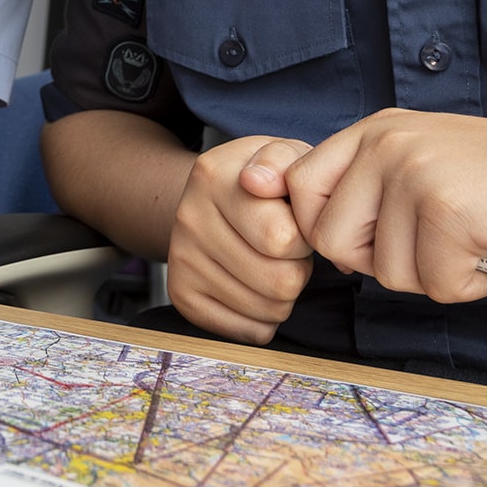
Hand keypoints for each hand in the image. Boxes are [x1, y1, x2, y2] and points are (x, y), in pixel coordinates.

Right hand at [166, 135, 315, 343]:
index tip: (296, 223)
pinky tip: (256, 286)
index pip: (282, 240)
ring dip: (284, 295)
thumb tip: (258, 181)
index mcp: (214, 177)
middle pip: (279, 282)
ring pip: (267, 310)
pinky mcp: (181, 295)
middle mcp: (189, 218)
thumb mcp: (282, 155)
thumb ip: (283, 159)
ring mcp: (181, 259)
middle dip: (298, 269)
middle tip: (286, 250)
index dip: (305, 237)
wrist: (215, 198)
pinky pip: (247, 331)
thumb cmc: (264, 182)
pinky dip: (263, 318)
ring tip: (271, 264)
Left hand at [283, 109, 486, 302]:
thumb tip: (294, 215)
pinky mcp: (451, 213)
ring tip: (480, 238)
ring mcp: (417, 174)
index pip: (299, 185)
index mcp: (379, 128)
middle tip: (438, 244)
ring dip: (438, 275)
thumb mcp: (432, 163)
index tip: (369, 242)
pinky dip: (474, 284)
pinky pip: (437, 287)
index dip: (325, 228)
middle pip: (330, 238)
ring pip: (387, 273)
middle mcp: (389, 142)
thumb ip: (372, 185)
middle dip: (383, 262)